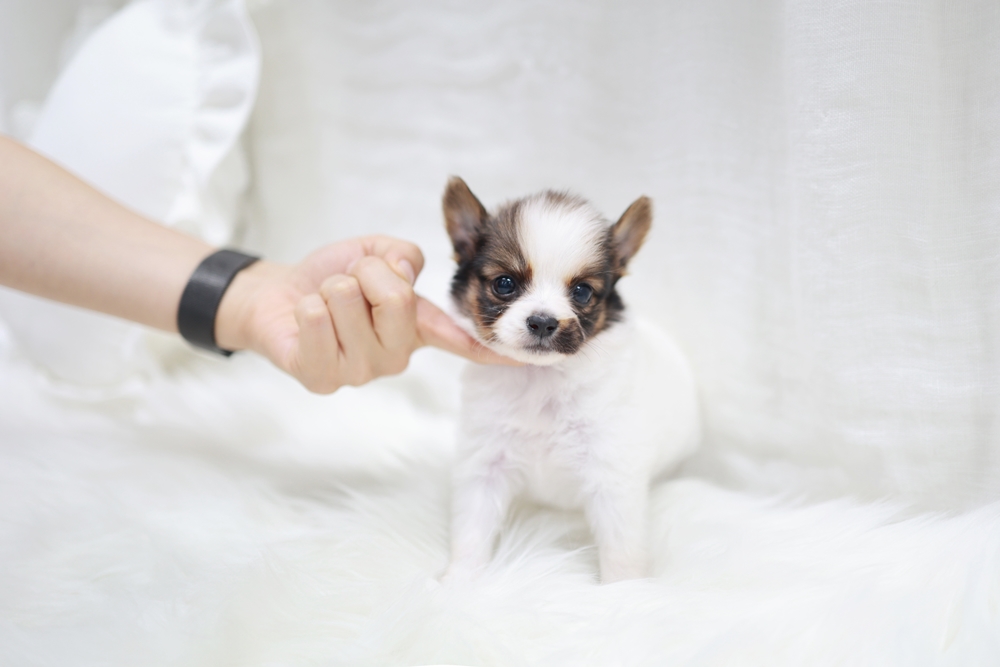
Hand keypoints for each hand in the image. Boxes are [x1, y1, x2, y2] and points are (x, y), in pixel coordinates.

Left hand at [215, 236, 515, 392]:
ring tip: (325, 300)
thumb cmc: (332, 276)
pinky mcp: (322, 379)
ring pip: (349, 300)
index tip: (531, 360)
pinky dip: (306, 304)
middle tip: (350, 283)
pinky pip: (316, 321)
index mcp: (418, 328)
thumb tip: (401, 268)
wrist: (277, 294)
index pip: (462, 341)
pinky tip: (306, 317)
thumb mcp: (376, 252)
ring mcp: (362, 372)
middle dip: (365, 272)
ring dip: (330, 286)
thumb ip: (400, 254)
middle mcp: (397, 357)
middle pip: (396, 298)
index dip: (494, 349)